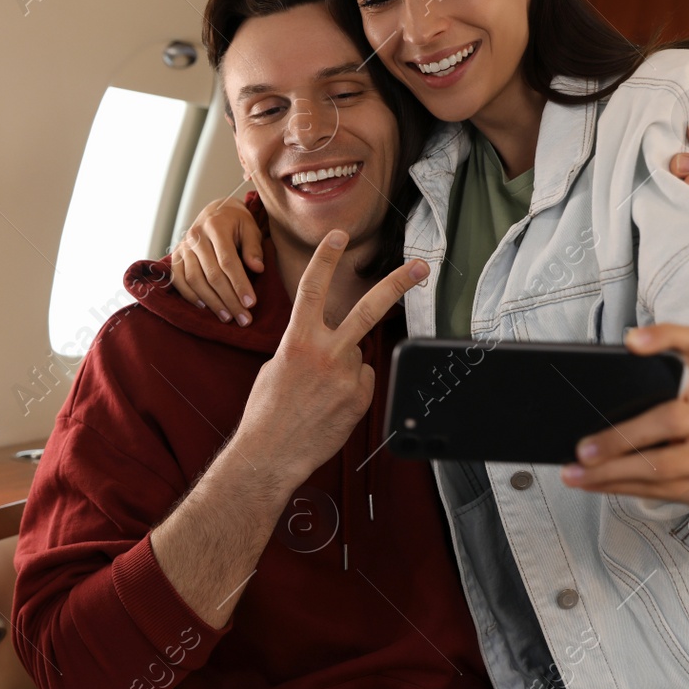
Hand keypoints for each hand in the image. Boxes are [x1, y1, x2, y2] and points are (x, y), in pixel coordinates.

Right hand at [169, 197, 263, 324]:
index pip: (227, 260)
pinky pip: (178, 280)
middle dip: (229, 299)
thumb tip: (258, 269)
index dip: (239, 284)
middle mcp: (196, 236)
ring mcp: (183, 247)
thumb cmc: (236, 223)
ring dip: (211, 302)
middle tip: (243, 318)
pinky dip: (190, 296)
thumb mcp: (250, 228)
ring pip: (195, 280)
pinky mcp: (176, 256)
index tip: (251, 303)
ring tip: (227, 317)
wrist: (214, 212)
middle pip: (212, 274)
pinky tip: (205, 307)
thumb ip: (254, 248)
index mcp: (216, 226)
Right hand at [230, 230, 426, 482]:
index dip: (326, 258)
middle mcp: (325, 353)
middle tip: (421, 267)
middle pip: (368, 309)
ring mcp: (346, 377)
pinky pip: (364, 381)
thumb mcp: (275, 366)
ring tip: (319, 393)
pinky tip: (330, 406)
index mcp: (297, 340)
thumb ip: (303, 346)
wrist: (271, 453)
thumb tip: (326, 342)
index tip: (340, 235)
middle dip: (397, 284)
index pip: (313, 288)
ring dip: (344, 368)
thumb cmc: (267, 411)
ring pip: (359, 355)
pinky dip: (351, 389)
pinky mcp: (360, 399)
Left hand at [561, 324, 688, 513]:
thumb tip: (594, 403)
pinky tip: (597, 485)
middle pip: (671, 421)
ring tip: (575, 474)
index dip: (669, 337)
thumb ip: (659, 385)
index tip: (630, 341)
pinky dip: (622, 488)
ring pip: (662, 468)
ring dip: (610, 474)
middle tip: (582, 449)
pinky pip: (662, 492)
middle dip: (619, 438)